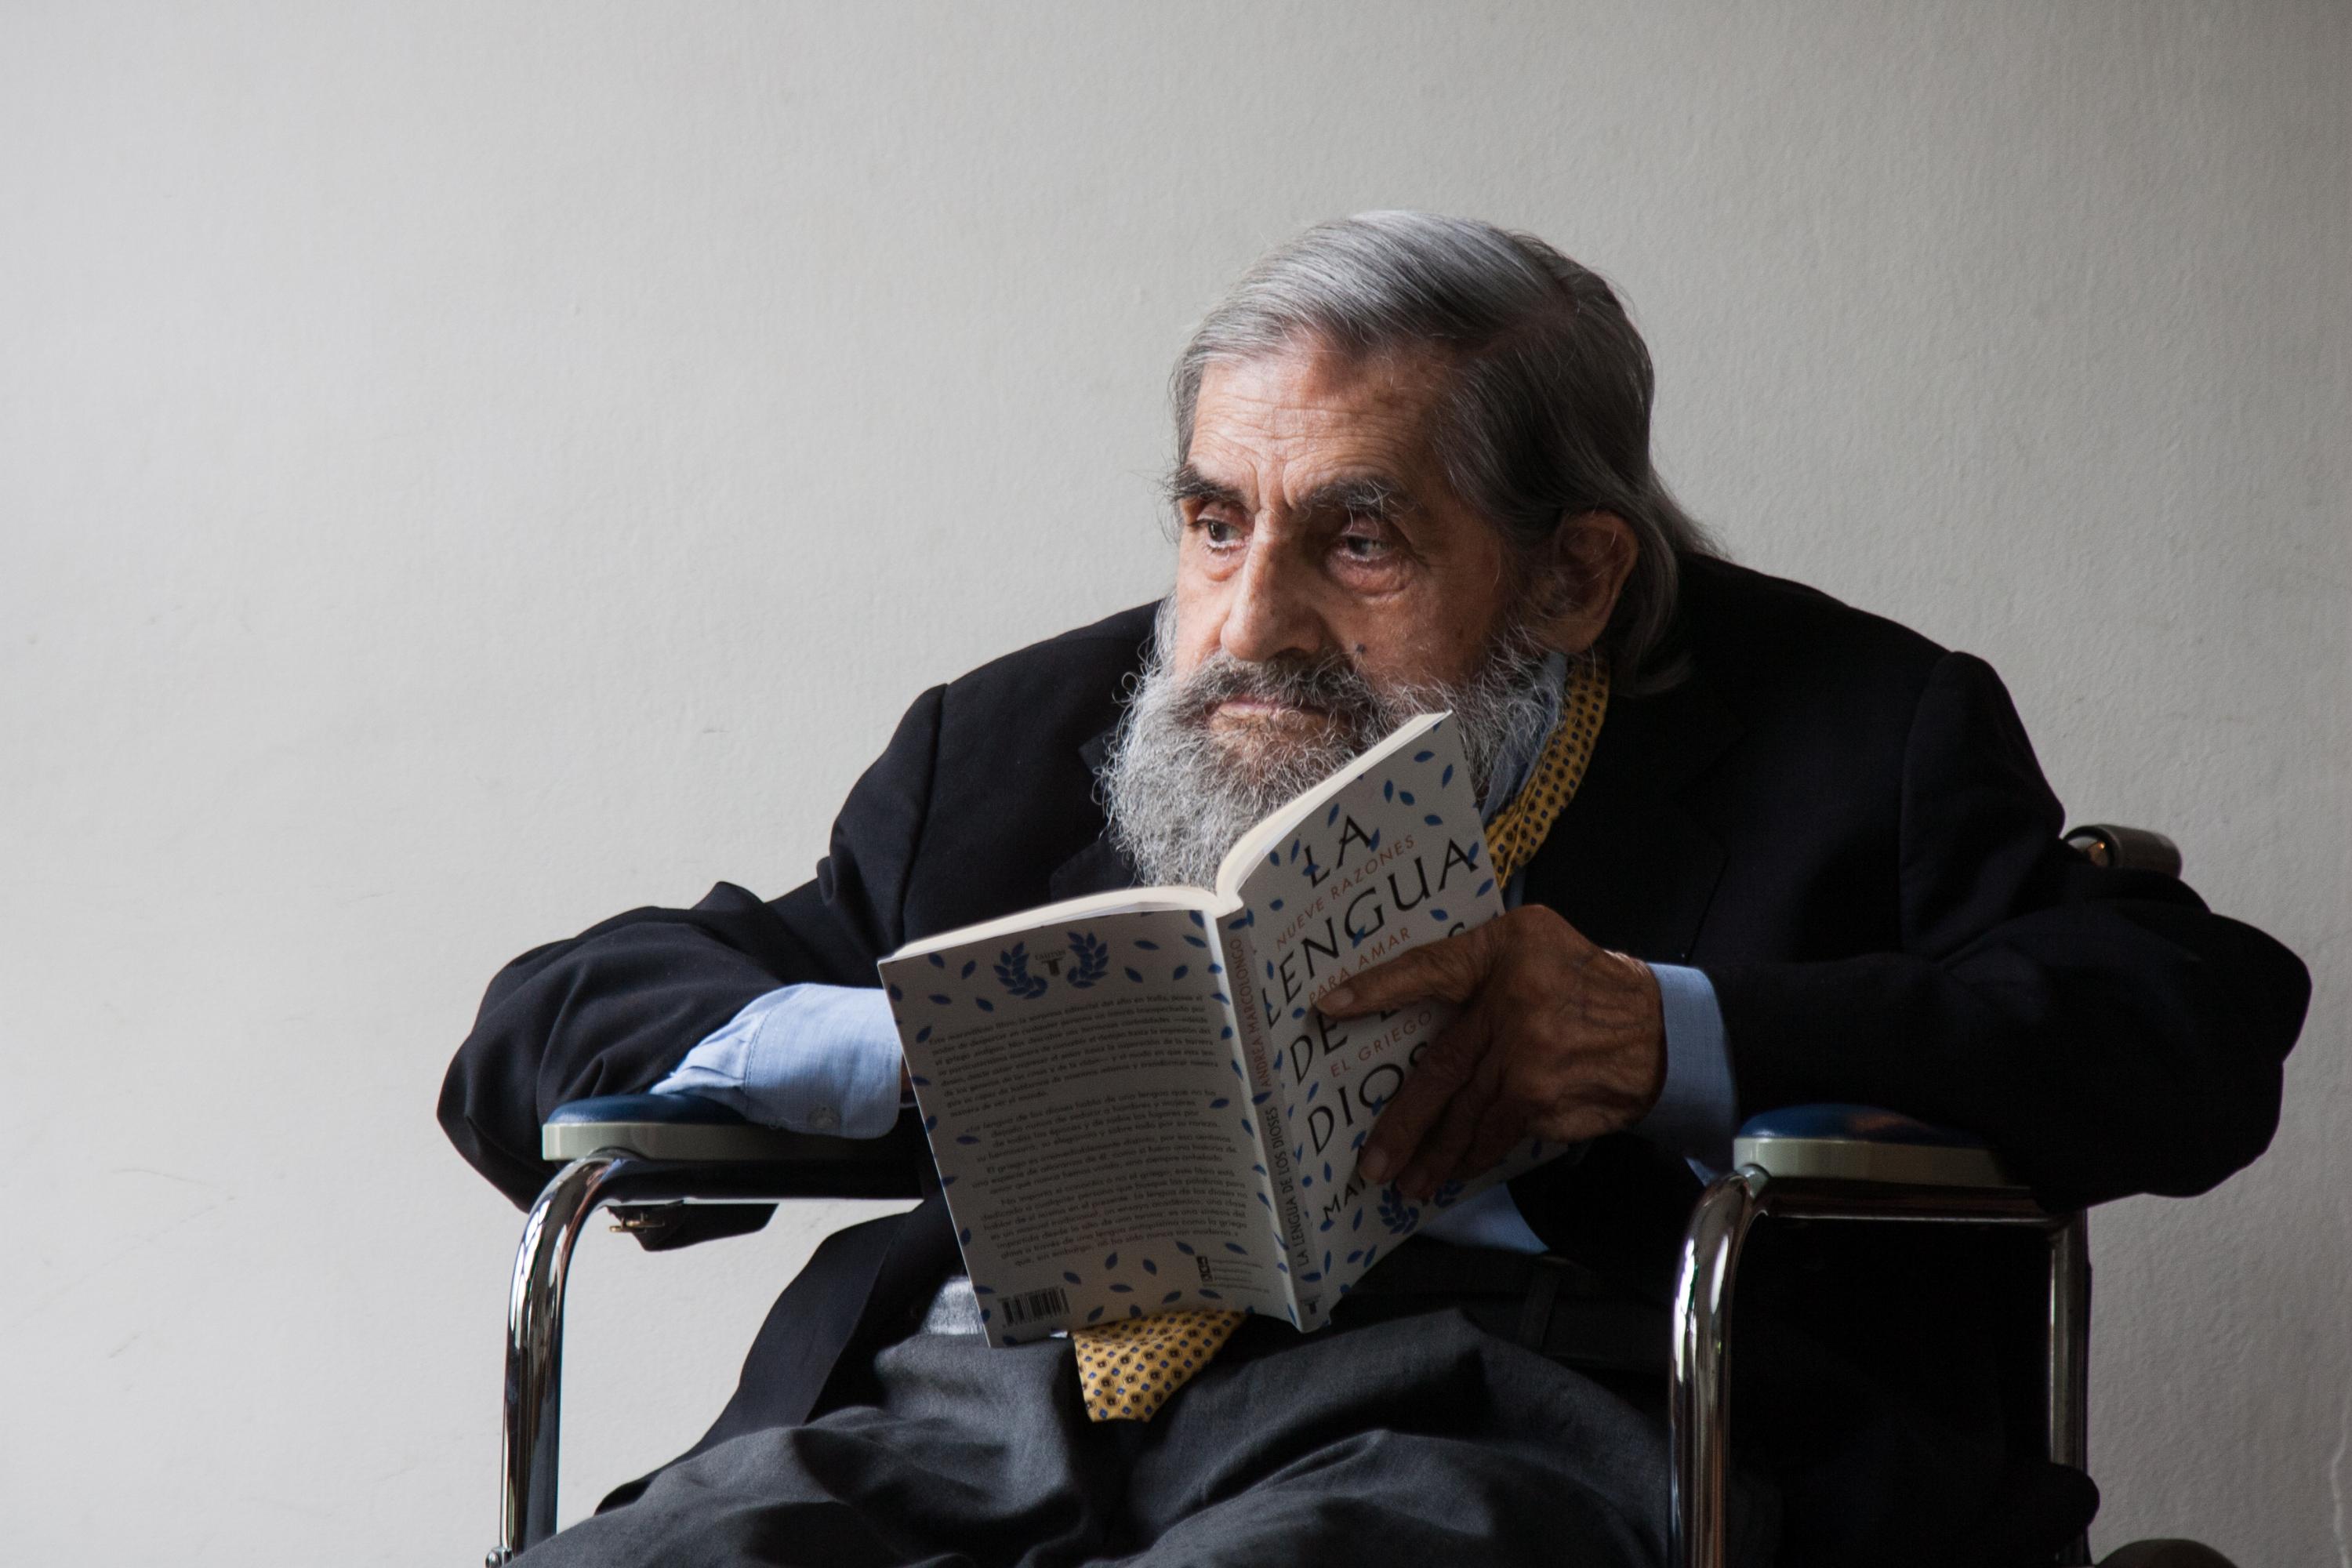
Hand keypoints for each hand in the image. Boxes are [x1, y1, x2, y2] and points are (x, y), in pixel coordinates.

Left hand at [1318, 905, 1665, 1201]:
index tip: (1329, 1007)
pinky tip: (1455, 1173)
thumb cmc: (1583, 979)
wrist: (1659, 1032)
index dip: (1378, 989)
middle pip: (1438, 1069)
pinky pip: (1497, 1135)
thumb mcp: (1533, 940)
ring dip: (1433, 1156)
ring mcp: (1528, 1062)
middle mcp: (1512, 1009)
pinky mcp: (1544, 1102)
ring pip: (1465, 1115)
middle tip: (1371, 1161)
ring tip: (1405, 1183)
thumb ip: (1477, 959)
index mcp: (1502, 956)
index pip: (1430, 970)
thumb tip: (1412, 988)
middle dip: (1401, 1123)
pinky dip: (1474, 1156)